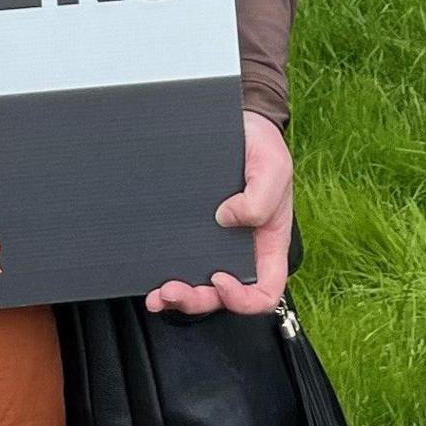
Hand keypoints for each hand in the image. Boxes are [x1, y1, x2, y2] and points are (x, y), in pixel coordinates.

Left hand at [148, 111, 292, 314]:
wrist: (238, 126)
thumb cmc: (263, 148)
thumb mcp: (274, 167)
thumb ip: (260, 197)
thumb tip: (228, 218)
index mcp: (267, 244)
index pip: (265, 291)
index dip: (243, 298)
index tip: (220, 278)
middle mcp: (242, 250)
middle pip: (224, 295)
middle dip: (198, 299)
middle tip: (173, 290)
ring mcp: (216, 244)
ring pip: (200, 286)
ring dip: (179, 296)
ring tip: (158, 294)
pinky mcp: (192, 231)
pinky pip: (181, 261)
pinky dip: (164, 274)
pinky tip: (150, 278)